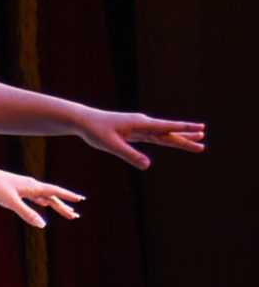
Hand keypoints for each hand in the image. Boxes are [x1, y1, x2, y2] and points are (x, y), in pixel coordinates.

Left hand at [0, 167, 82, 227]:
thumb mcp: (11, 202)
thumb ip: (27, 214)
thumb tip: (43, 225)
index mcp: (33, 187)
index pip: (55, 192)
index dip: (68, 196)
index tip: (81, 199)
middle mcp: (31, 185)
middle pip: (52, 197)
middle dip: (64, 206)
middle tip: (75, 216)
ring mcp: (25, 187)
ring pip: (45, 197)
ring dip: (56, 204)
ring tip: (67, 212)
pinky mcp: (17, 189)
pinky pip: (34, 196)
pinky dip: (42, 201)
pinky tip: (45, 203)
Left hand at [73, 109, 204, 168]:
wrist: (84, 121)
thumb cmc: (96, 131)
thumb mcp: (112, 145)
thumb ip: (130, 155)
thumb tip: (147, 165)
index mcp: (140, 124)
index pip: (166, 127)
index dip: (183, 129)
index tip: (200, 129)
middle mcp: (143, 124)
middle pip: (168, 133)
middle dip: (186, 138)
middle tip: (203, 142)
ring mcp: (139, 127)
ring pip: (163, 134)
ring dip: (179, 137)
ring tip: (197, 140)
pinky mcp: (134, 131)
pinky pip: (154, 136)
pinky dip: (165, 138)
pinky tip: (172, 139)